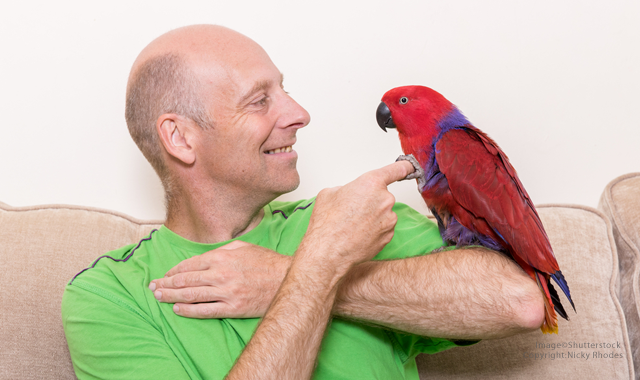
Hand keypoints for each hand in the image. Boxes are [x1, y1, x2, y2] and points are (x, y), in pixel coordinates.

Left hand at [149, 240, 290, 317]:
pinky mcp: (232, 307)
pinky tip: (177, 309)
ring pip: (192, 295)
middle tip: (153, 287)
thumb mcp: (244, 246)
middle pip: (186, 280)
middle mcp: (221, 274)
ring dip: (172, 296)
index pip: (190, 264)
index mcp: (222, 257)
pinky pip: (205, 310)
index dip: (174, 271)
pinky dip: (189, 310)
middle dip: (166, 284)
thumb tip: (205, 254)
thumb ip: (223, 249)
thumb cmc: (266, 262)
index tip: (165, 275)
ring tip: (159, 298)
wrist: (286, 279)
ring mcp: (226, 292)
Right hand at [301, 160, 414, 269]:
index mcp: (371, 183)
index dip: (404, 167)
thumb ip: (347, 188)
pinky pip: (383, 228)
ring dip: (372, 216)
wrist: (328, 251)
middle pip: (382, 195)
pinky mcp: (388, 236)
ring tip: (352, 225)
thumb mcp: (329, 193)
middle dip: (370, 200)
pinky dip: (373, 230)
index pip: (396, 170)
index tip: (409, 167)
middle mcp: (385, 200)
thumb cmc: (327, 223)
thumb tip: (349, 194)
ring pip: (383, 213)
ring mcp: (389, 219)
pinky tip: (358, 234)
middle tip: (352, 210)